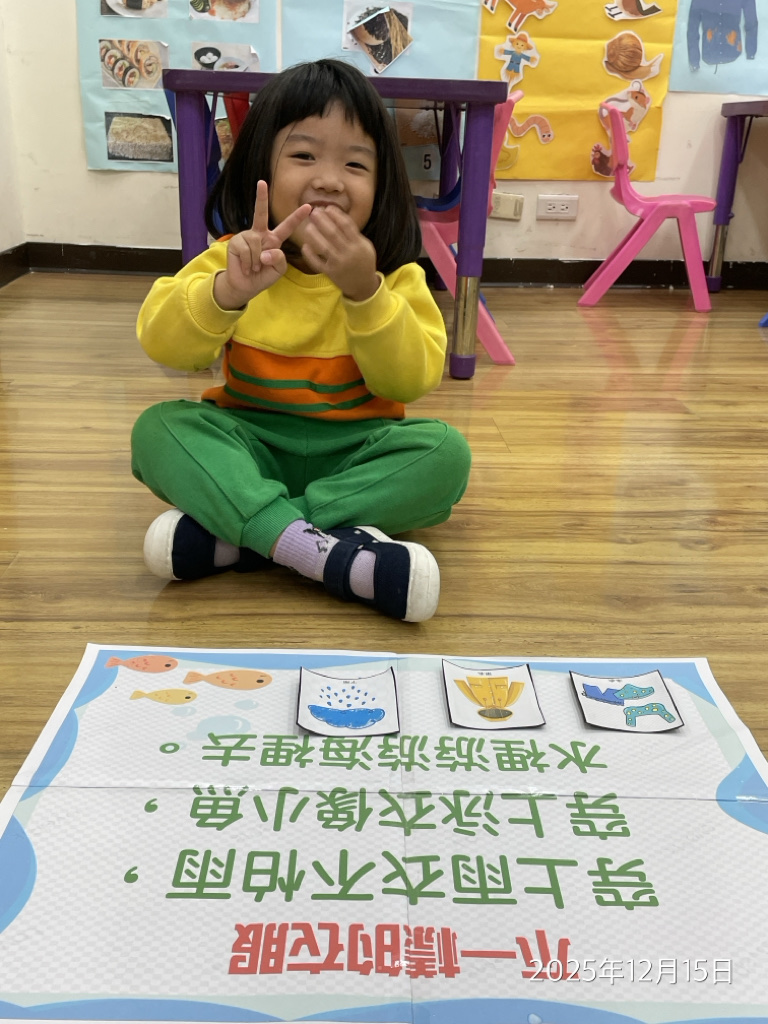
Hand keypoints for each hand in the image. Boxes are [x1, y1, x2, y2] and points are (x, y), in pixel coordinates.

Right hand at [214, 180, 310, 309]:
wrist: (246, 286)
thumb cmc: (263, 276)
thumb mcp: (278, 269)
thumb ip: (279, 258)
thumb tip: (265, 251)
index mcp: (274, 239)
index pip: (287, 227)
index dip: (297, 217)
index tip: (309, 207)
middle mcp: (260, 234)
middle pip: (261, 213)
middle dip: (261, 197)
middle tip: (261, 182)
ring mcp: (247, 236)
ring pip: (257, 244)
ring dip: (257, 261)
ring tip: (254, 268)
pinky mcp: (236, 242)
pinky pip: (247, 251)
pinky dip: (249, 263)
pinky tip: (247, 268)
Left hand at [301, 206, 379, 301]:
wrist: (363, 286)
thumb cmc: (363, 262)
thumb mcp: (365, 246)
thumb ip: (354, 233)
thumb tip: (338, 216)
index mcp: (358, 244)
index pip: (346, 224)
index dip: (335, 214)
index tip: (327, 207)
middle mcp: (349, 253)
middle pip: (333, 233)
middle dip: (322, 220)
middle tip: (314, 212)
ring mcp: (339, 264)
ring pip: (323, 247)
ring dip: (314, 235)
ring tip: (308, 226)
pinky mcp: (331, 273)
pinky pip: (317, 263)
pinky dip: (310, 255)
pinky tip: (304, 246)